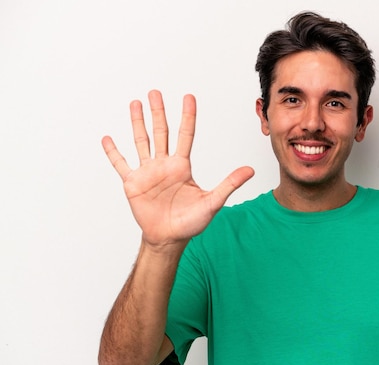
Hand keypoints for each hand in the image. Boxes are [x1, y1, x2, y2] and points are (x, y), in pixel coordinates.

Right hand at [102, 90, 254, 247]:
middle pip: (161, 132)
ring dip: (138, 123)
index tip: (189, 97)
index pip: (185, 135)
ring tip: (135, 104)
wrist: (169, 238)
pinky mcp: (133, 183)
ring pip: (141, 141)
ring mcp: (147, 172)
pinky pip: (121, 164)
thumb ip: (229, 184)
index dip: (187, 116)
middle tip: (155, 92)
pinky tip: (108, 138)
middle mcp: (164, 165)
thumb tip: (250, 170)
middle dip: (158, 112)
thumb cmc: (190, 223)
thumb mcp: (213, 201)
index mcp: (182, 166)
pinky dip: (114, 152)